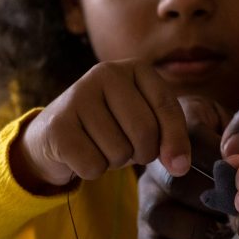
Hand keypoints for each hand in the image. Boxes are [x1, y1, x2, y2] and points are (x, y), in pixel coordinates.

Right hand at [11, 58, 190, 193]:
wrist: (57, 134)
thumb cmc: (112, 127)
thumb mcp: (147, 123)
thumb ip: (170, 138)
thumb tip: (180, 166)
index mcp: (136, 68)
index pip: (166, 106)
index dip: (176, 141)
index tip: (179, 166)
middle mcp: (105, 73)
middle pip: (145, 131)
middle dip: (142, 153)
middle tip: (129, 148)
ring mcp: (78, 95)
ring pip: (119, 152)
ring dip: (115, 162)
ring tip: (101, 146)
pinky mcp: (57, 124)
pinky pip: (93, 165)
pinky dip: (92, 170)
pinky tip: (82, 153)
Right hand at [137, 96, 228, 238]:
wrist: (218, 170)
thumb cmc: (237, 143)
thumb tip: (234, 150)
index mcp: (178, 125)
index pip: (193, 139)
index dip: (223, 161)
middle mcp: (153, 161)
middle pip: (175, 182)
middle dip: (216, 200)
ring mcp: (146, 198)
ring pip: (161, 217)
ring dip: (202, 228)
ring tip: (230, 229)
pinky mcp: (145, 232)